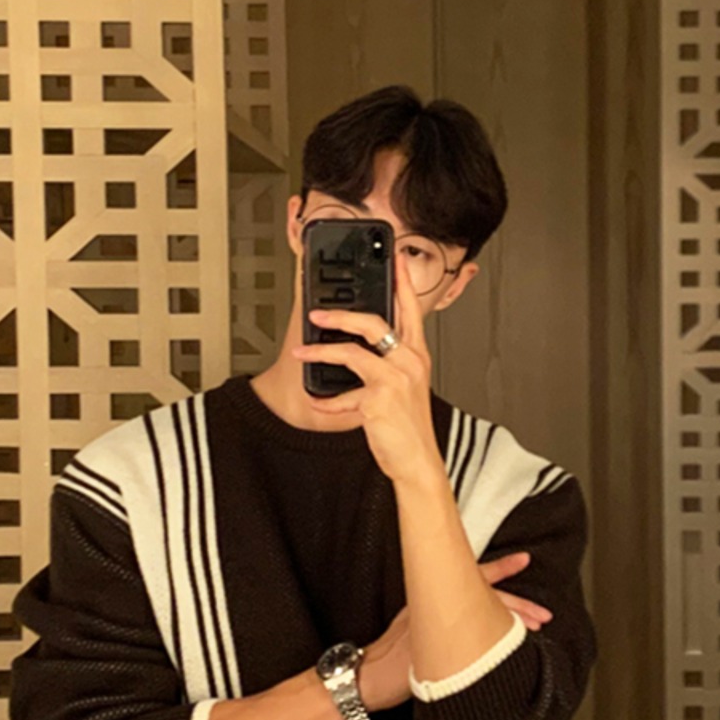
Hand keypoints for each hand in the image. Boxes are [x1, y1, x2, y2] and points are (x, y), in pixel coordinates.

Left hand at [291, 251, 444, 488]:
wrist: (417, 462)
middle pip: (374, 321)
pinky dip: (327, 400)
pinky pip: (343, 392)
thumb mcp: (404, 389)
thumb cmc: (409, 428)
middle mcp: (409, 362)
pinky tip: (318, 401)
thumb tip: (354, 352)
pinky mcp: (379, 399)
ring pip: (351, 351)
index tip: (392, 257)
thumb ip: (385, 366)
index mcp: (416, 355)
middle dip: (340, 313)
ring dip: (321, 350)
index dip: (400, 281)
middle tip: (317, 312)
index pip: (409, 309)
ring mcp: (395, 379)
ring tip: (302, 351)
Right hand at [357, 553, 552, 712]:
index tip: (524, 560)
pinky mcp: (444, 653)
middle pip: (488, 599)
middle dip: (519, 604)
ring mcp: (444, 631)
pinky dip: (499, 645)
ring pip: (488, 619)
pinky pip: (480, 646)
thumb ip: (435, 612)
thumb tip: (459, 613)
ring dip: (515, 622)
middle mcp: (441, 610)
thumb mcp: (411, 621)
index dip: (501, 569)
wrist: (368, 675)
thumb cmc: (388, 654)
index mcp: (434, 599)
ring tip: (537, 626)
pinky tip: (515, 649)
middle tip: (543, 612)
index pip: (473, 577)